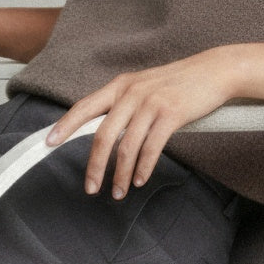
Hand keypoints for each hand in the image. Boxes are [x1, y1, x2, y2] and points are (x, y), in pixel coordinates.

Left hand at [44, 49, 235, 197]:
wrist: (214, 71)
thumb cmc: (178, 83)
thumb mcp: (144, 87)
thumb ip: (124, 105)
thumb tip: (104, 131)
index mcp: (120, 86)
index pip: (84, 107)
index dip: (64, 126)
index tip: (49, 143)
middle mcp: (131, 93)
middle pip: (102, 135)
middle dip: (94, 165)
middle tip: (90, 187)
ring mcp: (151, 103)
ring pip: (126, 146)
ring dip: (120, 174)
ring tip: (119, 191)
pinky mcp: (171, 114)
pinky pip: (151, 148)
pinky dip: (143, 168)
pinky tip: (139, 180)